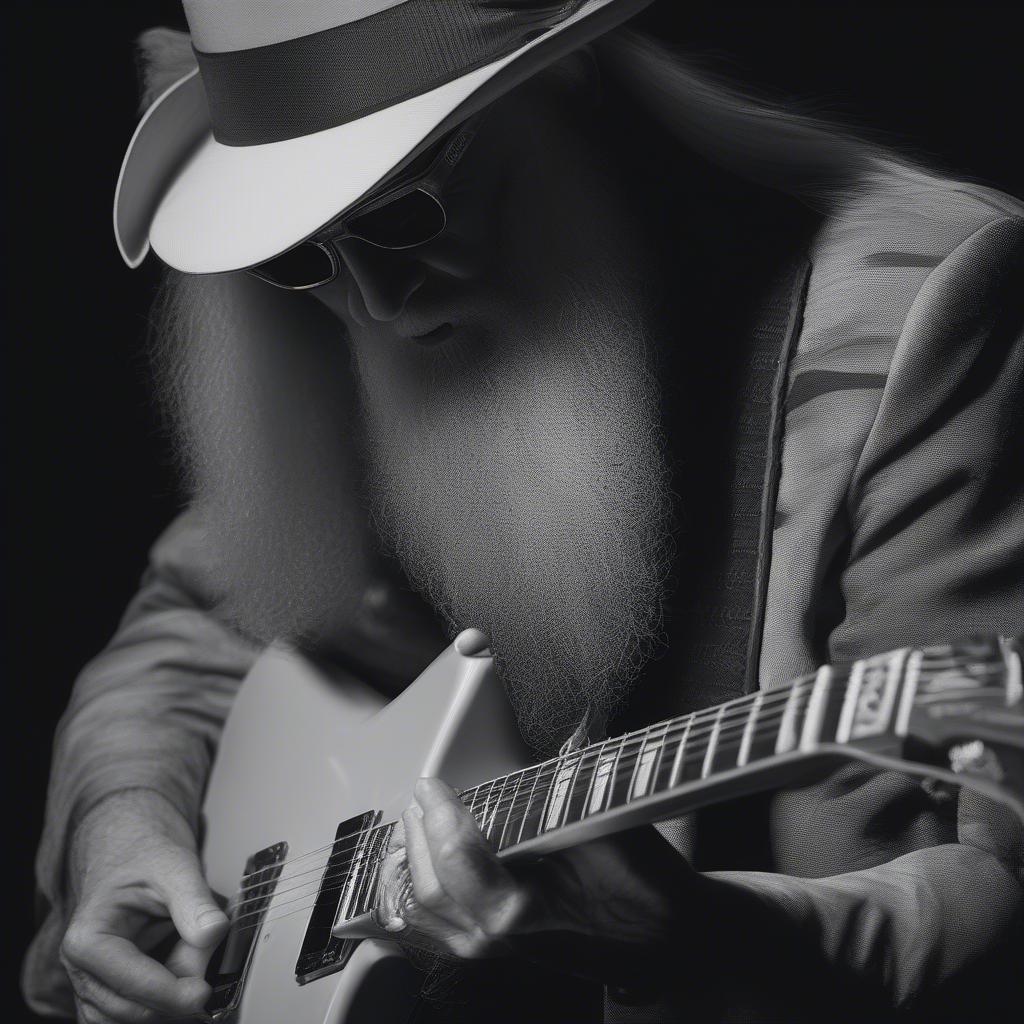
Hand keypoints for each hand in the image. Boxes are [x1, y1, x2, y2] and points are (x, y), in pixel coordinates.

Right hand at [60, 789, 228, 1022]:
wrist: (133, 849)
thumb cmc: (145, 855)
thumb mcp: (175, 867)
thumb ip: (194, 903)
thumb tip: (213, 933)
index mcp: (87, 940)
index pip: (130, 985)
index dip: (171, 994)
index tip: (204, 994)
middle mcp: (81, 972)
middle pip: (131, 1011)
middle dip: (175, 996)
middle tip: (209, 968)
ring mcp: (93, 987)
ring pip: (132, 1021)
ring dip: (170, 1005)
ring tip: (196, 968)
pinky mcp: (110, 995)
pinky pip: (135, 1017)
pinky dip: (164, 1008)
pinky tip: (185, 986)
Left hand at [375, 777, 695, 982]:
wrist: (666, 938)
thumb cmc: (642, 888)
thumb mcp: (607, 827)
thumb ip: (570, 787)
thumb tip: (564, 733)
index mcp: (519, 910)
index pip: (456, 857)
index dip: (439, 812)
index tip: (432, 783)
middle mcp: (495, 938)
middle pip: (426, 887)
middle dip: (418, 835)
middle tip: (423, 796)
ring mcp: (491, 951)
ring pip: (420, 910)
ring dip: (411, 863)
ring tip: (416, 823)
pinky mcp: (492, 951)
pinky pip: (433, 926)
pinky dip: (416, 890)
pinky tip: (419, 864)